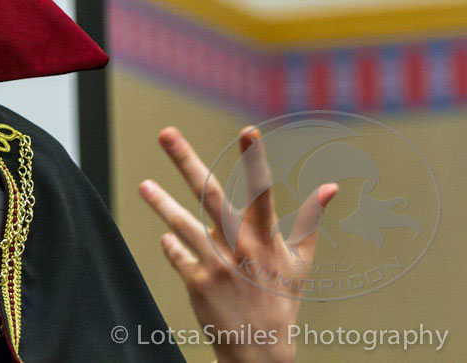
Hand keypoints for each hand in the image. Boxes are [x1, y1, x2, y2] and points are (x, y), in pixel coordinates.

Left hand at [139, 127, 337, 362]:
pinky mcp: (197, 282)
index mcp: (265, 237)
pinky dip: (171, 245)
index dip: (255, 160)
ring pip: (182, 224)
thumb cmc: (281, 299)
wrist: (259, 348)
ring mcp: (216, 264)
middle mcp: (239, 246)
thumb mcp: (300, 261)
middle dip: (185, 161)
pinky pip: (177, 254)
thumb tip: (331, 187)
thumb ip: (311, 220)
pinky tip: (169, 238)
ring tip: (143, 186)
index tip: (247, 132)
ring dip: (161, 203)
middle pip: (208, 193)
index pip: (261, 191)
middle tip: (165, 133)